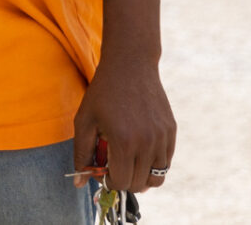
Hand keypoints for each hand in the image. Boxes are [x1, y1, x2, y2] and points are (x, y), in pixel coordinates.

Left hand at [72, 55, 175, 194]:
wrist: (130, 64)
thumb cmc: (103, 92)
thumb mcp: (84, 120)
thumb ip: (81, 154)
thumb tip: (79, 184)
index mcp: (123, 141)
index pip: (120, 183)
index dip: (108, 181)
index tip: (102, 171)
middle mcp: (146, 143)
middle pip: (138, 184)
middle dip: (123, 180)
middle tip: (113, 165)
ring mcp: (162, 138)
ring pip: (156, 178)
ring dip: (140, 176)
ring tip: (127, 161)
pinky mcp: (171, 132)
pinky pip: (166, 163)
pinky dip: (153, 164)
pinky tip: (139, 149)